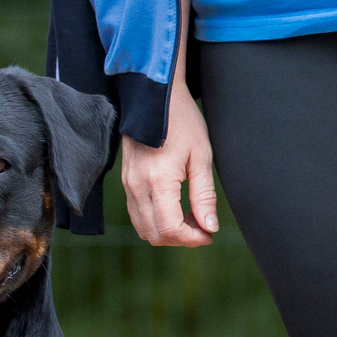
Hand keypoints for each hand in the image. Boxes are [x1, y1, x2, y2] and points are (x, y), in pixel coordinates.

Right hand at [120, 95, 218, 247]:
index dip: (192, 239)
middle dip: (181, 239)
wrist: (155, 97)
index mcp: (158, 180)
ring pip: (143, 228)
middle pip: (155, 234)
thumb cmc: (182, 121)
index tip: (210, 233)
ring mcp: (128, 184)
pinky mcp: (126, 181)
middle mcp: (137, 186)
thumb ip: (204, 196)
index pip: (170, 228)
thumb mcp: (201, 157)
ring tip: (191, 217)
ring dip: (168, 231)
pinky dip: (156, 220)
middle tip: (203, 227)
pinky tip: (175, 207)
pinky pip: (137, 213)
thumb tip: (210, 227)